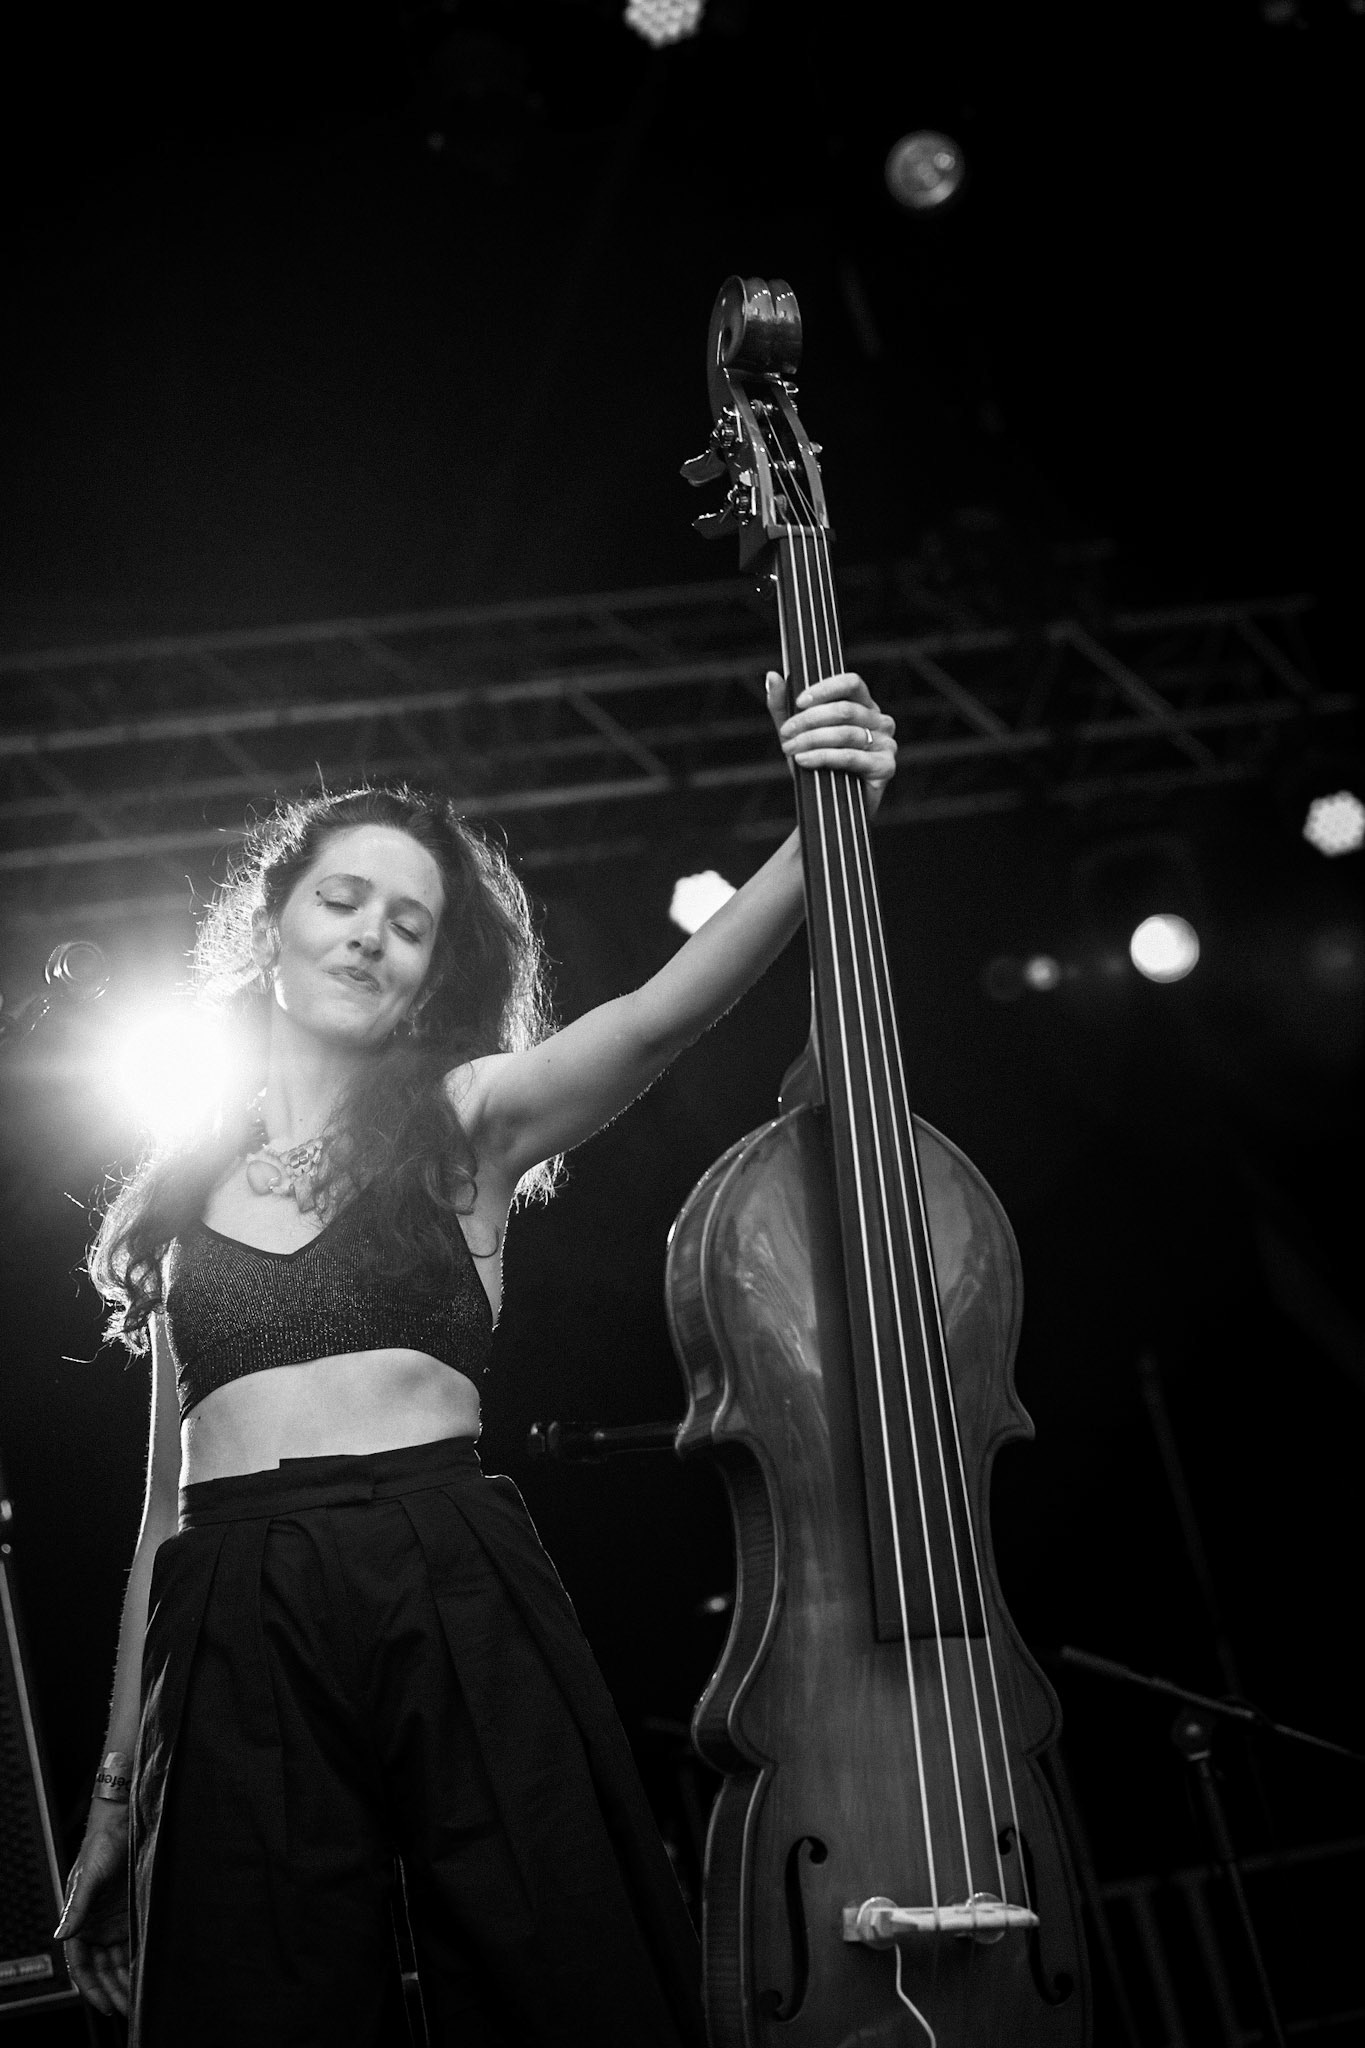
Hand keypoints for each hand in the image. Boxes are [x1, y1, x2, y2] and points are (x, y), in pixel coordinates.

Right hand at [55, 1803, 130, 2016]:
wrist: (128, 1821)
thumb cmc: (103, 1843)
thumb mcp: (90, 1876)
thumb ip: (78, 1907)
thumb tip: (62, 1934)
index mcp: (80, 1921)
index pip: (81, 1966)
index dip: (91, 1988)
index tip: (106, 2005)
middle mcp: (96, 1925)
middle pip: (102, 1969)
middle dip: (113, 1990)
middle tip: (128, 2009)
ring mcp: (115, 1921)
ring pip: (118, 1961)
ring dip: (126, 1980)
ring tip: (139, 1999)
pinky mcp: (134, 1913)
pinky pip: (134, 1945)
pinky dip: (139, 1962)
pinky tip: (149, 1974)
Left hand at [767, 670, 897, 813]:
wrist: (825, 808)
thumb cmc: (815, 765)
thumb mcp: (795, 733)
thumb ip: (783, 706)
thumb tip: (772, 675)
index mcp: (864, 706)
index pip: (851, 683)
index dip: (825, 689)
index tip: (798, 701)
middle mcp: (880, 721)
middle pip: (845, 710)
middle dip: (809, 720)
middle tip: (786, 734)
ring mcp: (887, 744)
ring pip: (846, 733)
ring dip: (812, 740)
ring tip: (790, 749)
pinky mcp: (885, 767)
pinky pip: (851, 756)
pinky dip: (823, 757)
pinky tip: (804, 761)